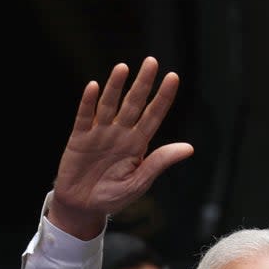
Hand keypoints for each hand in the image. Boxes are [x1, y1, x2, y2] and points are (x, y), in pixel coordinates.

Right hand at [50, 57, 194, 238]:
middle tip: (151, 61)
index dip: (163, 97)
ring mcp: (99, 133)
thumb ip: (159, 162)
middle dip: (143, 84)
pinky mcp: (79, 138)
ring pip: (109, 105)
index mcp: (138, 144)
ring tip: (123, 68)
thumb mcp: (139, 182)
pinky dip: (88, 103)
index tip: (173, 77)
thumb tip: (189, 148)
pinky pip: (84, 117)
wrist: (83, 207)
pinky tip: (94, 87)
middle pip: (133, 104)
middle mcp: (120, 134)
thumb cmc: (113, 196)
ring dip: (115, 87)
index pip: (153, 116)